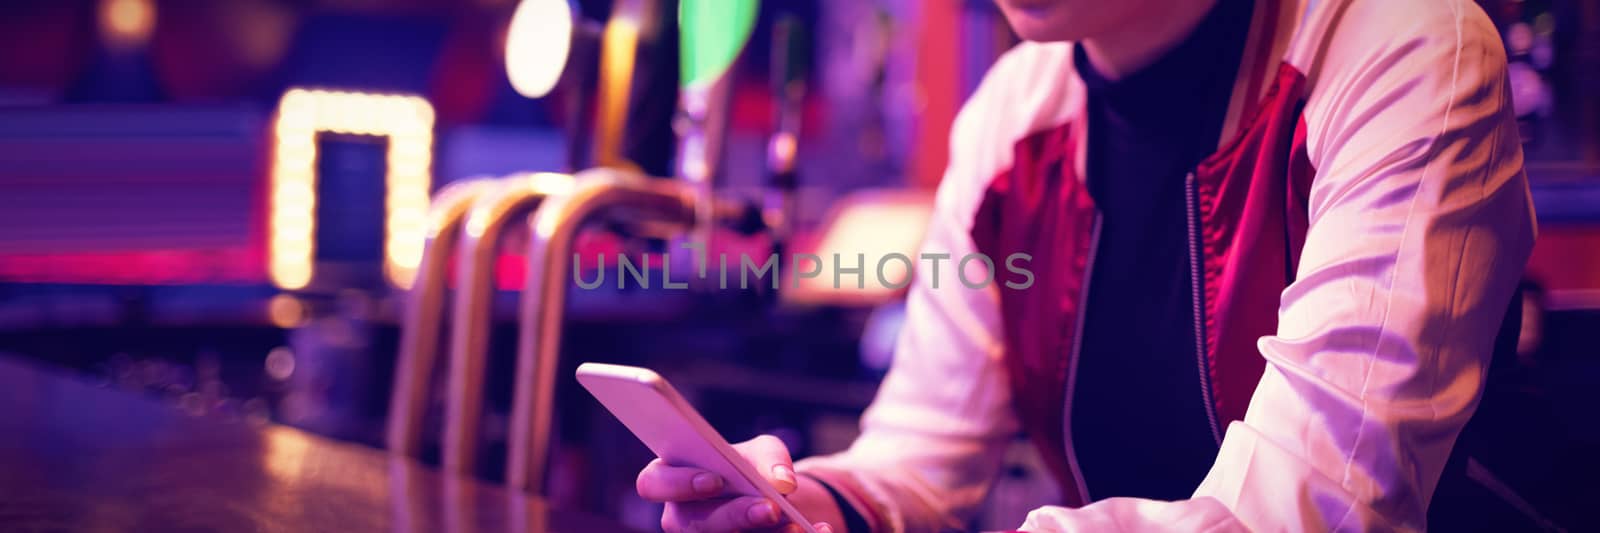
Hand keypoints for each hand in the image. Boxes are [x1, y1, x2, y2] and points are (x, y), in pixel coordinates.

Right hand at [637, 434, 838, 532]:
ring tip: (795, 526)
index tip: (714, 480)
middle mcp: (679, 517)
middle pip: (695, 525)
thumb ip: (770, 458)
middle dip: (735, 516)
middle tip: (770, 508)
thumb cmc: (752, 467)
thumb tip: (783, 482)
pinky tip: (814, 531)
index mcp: (670, 479)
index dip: (679, 484)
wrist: (771, 497)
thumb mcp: (763, 451)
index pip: (653, 483)